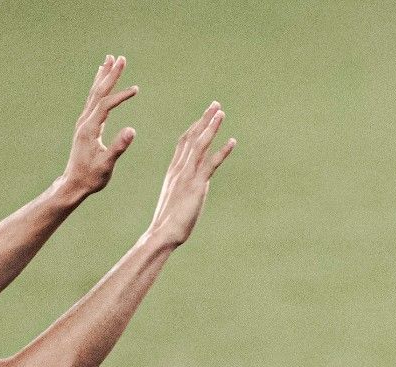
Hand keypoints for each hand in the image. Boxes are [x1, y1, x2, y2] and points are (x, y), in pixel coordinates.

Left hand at [60, 55, 139, 199]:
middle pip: (98, 92)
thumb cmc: (91, 177)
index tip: (136, 89)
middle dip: (110, 75)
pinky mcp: (86, 125)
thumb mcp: (107, 165)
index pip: (106, 105)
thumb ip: (118, 147)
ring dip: (104, 76)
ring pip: (94, 93)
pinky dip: (98, 87)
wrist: (74, 184)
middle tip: (120, 58)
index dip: (121, 95)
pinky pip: (92, 100)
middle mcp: (85, 121)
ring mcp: (84, 122)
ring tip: (110, 59)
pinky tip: (100, 79)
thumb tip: (132, 130)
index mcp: (90, 128)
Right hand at [146, 102, 234, 247]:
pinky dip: (222, 151)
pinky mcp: (196, 186)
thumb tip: (195, 187)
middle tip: (215, 105)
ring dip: (211, 127)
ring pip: (200, 145)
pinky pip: (211, 164)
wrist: (162, 233)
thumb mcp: (176, 199)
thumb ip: (184, 188)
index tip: (204, 116)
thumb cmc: (168, 222)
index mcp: (173, 171)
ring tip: (221, 113)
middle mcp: (179, 169)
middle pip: (192, 137)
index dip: (195, 127)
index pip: (184, 142)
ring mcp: (187, 176)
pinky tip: (232, 141)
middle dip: (204, 120)